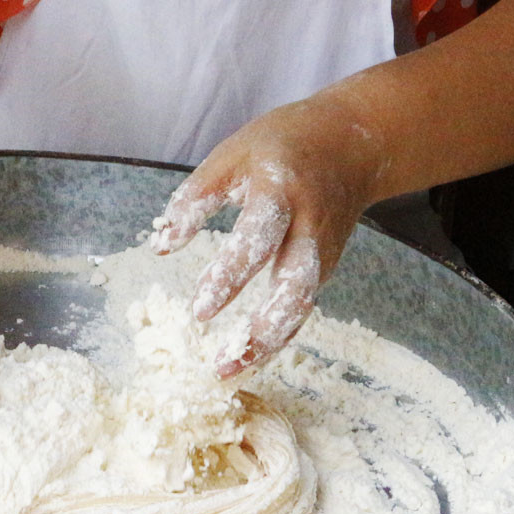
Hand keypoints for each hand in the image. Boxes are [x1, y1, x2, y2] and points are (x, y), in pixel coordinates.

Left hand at [151, 93, 385, 378]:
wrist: (353, 143)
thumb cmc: (281, 144)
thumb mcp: (232, 155)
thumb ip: (195, 198)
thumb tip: (160, 246)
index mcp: (281, 191)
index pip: (257, 239)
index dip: (230, 276)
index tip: (200, 310)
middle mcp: (309, 226)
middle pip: (294, 287)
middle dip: (262, 330)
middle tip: (222, 362)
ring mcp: (323, 249)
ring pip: (303, 306)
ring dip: (269, 344)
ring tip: (229, 370)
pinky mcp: (326, 265)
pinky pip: (302, 305)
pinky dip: (277, 334)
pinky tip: (246, 354)